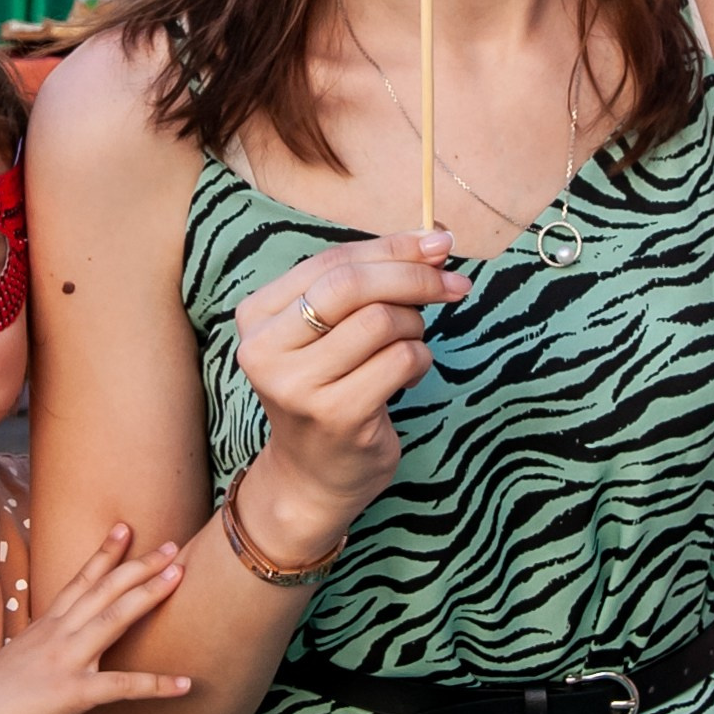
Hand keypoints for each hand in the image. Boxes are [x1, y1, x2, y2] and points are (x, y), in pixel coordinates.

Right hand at [0, 525, 192, 713]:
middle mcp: (55, 637)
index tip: (124, 528)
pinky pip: (122, 687)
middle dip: (140, 564)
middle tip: (173, 545)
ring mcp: (64, 661)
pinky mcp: (70, 694)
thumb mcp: (13, 671)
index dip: (104, 554)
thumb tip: (52, 670)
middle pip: (104, 589)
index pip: (78, 582)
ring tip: (181, 575)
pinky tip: (187, 684)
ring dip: (149, 594)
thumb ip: (38, 662)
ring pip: (114, 617)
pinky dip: (157, 685)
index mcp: (42, 630)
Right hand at [231, 235, 466, 550]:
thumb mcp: (329, 332)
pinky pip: (401, 360)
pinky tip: (406, 379)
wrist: (312, 477)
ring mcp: (297, 384)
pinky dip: (419, 361)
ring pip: (382, 321)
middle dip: (414, 277)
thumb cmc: (329, 391)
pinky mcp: (335, 414)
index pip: (332, 261)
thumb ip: (366, 283)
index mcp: (258, 316)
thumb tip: (434, 237)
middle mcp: (266, 348)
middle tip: (455, 284)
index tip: (439, 243)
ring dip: (415, 327)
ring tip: (409, 345)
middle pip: (352, 284)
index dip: (392, 247)